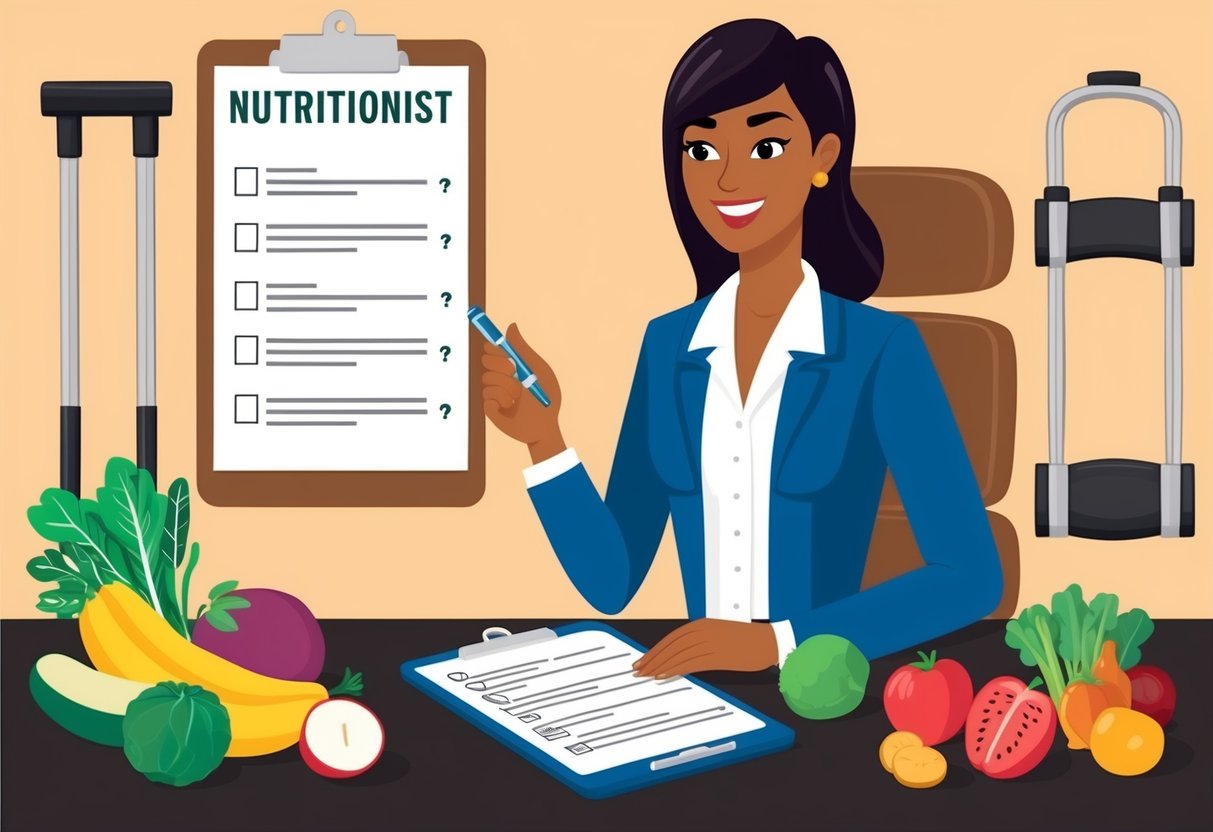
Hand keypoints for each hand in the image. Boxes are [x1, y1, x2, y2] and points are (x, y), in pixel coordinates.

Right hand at [480, 323, 564, 462]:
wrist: (545, 425)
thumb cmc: (546, 398)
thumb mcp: (537, 369)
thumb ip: (522, 349)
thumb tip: (511, 326)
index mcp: (511, 366)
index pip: (493, 349)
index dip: (494, 347)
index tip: (501, 348)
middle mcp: (500, 378)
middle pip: (486, 361)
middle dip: (500, 364)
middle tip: (513, 371)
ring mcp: (494, 393)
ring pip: (487, 379)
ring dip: (506, 386)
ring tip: (518, 397)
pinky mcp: (490, 408)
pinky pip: (487, 397)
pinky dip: (501, 400)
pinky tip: (509, 408)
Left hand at [632, 619, 778, 678]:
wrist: (770, 642)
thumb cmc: (747, 641)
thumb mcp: (720, 636)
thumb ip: (701, 642)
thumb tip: (681, 656)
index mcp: (703, 625)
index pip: (672, 638)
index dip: (655, 649)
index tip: (643, 660)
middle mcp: (704, 631)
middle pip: (671, 645)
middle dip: (652, 658)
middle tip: (638, 670)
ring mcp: (712, 643)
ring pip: (678, 654)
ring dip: (660, 665)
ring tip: (646, 675)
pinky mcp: (719, 655)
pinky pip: (691, 663)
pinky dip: (675, 669)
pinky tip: (664, 676)